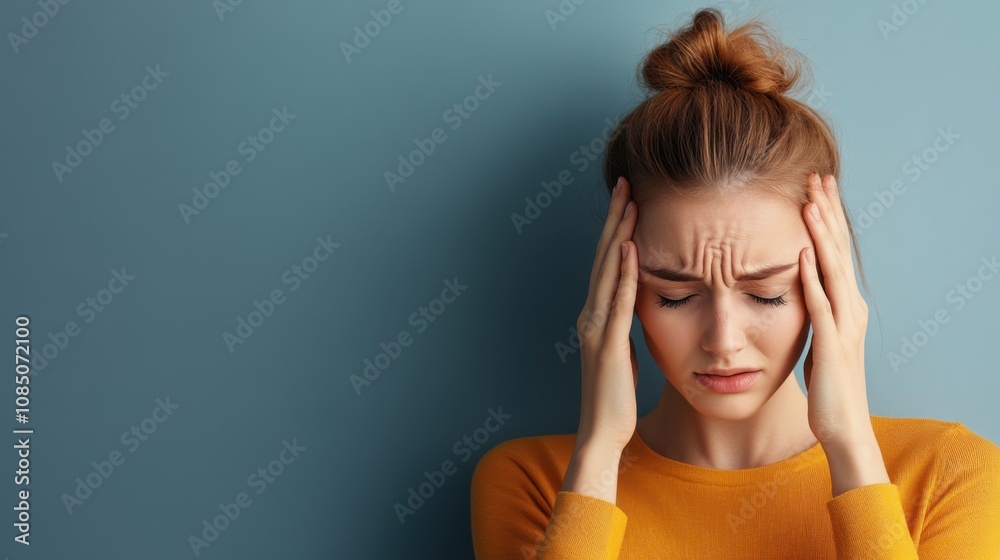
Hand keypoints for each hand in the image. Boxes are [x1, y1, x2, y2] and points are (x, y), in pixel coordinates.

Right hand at [574, 176, 639, 453]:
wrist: (601, 434)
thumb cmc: (614, 398)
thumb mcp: (621, 353)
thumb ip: (624, 326)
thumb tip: (637, 304)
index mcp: (596, 316)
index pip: (607, 263)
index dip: (616, 229)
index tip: (628, 199)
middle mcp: (591, 315)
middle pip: (603, 257)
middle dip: (615, 218)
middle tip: (625, 182)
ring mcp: (596, 329)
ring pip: (607, 271)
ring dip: (617, 235)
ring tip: (629, 203)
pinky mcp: (607, 345)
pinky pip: (618, 302)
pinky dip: (623, 273)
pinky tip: (631, 249)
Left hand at [800, 172, 873, 446]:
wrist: (843, 425)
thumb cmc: (829, 385)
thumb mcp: (821, 337)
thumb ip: (815, 310)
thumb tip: (801, 284)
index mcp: (846, 304)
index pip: (836, 250)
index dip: (827, 217)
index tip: (815, 185)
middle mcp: (850, 307)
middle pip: (838, 249)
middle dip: (827, 211)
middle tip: (817, 176)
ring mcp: (844, 324)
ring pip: (832, 269)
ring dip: (820, 234)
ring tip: (808, 202)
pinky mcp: (832, 344)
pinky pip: (821, 304)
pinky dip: (812, 276)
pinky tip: (802, 253)